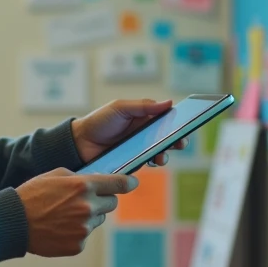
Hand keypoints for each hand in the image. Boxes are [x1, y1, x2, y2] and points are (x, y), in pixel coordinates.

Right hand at [16, 168, 136, 256]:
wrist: (14, 222)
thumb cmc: (32, 195)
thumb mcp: (55, 174)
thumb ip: (80, 177)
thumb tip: (98, 181)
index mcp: (83, 186)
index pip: (118, 184)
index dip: (128, 183)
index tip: (132, 183)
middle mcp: (88, 207)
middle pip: (112, 203)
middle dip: (103, 199)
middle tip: (84, 200)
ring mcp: (84, 228)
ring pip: (97, 219)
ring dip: (88, 216)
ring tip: (64, 214)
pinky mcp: (78, 245)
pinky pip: (85, 235)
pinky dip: (76, 231)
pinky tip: (59, 227)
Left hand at [71, 99, 189, 165]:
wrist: (79, 143)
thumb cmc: (99, 121)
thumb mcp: (120, 108)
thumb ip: (143, 106)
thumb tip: (168, 103)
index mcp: (143, 117)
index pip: (166, 119)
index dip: (179, 122)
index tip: (188, 124)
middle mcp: (144, 133)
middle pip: (167, 137)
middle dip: (177, 140)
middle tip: (180, 143)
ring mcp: (139, 149)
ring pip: (160, 152)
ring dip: (166, 154)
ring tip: (162, 156)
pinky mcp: (133, 162)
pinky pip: (147, 164)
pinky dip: (152, 163)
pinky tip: (152, 161)